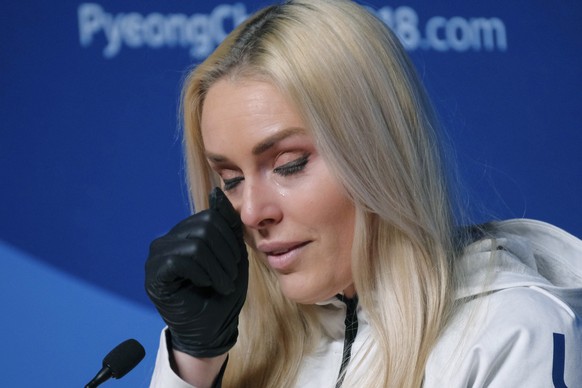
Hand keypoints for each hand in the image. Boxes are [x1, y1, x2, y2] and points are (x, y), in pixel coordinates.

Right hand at [145, 187, 247, 357]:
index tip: (236, 263)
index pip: (211, 216)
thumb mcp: (233, 253)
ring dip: (218, 268)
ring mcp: (157, 256)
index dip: (231, 238)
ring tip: (222, 285)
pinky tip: (206, 286)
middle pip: (205, 227)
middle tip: (230, 277)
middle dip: (226, 254)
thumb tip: (218, 191)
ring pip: (196, 243)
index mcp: (185, 233)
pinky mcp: (155, 274)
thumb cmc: (223, 293)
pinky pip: (182, 259)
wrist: (213, 329)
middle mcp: (167, 240)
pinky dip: (202, 273)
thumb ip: (227, 224)